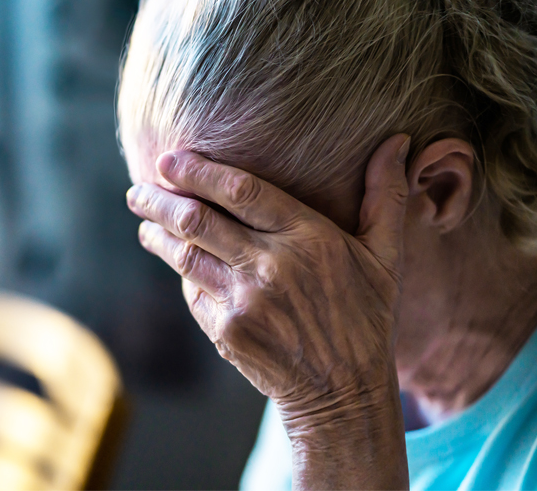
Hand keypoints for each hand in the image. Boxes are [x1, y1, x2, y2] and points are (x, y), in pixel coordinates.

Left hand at [127, 134, 410, 488]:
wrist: (345, 395)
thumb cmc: (368, 318)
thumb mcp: (387, 257)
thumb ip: (387, 196)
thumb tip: (399, 142)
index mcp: (308, 238)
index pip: (240, 190)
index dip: (198, 170)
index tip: (169, 159)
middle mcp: (270, 267)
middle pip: (197, 220)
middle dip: (159, 200)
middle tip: (137, 189)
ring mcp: (244, 302)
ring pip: (184, 255)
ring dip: (157, 234)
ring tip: (144, 221)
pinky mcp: (226, 332)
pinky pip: (192, 293)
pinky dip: (182, 273)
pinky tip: (178, 263)